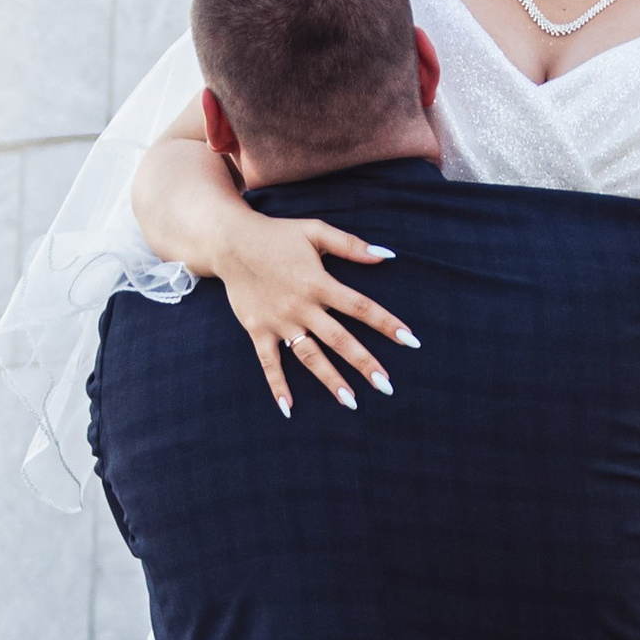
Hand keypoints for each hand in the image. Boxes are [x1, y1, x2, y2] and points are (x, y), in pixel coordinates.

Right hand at [213, 208, 416, 417]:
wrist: (229, 242)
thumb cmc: (277, 235)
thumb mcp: (315, 231)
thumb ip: (350, 245)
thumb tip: (387, 255)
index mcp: (319, 283)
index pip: (361, 307)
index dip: (387, 324)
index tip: (410, 340)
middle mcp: (301, 307)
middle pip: (339, 339)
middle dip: (364, 363)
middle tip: (386, 386)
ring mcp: (279, 322)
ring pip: (310, 356)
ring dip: (331, 380)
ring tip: (351, 402)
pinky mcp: (258, 330)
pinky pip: (269, 363)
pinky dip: (278, 385)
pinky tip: (288, 407)